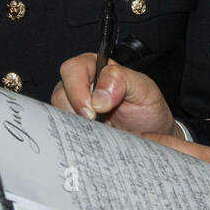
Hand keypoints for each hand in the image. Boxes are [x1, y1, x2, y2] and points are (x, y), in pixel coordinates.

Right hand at [51, 54, 178, 136]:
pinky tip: (92, 143)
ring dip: (76, 128)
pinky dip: (75, 140)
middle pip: (60, 95)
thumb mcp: (143, 88)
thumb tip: (98, 97)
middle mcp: (78, 86)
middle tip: (98, 127)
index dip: (78, 89)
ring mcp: (72, 108)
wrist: (151, 135)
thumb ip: (122, 81)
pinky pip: (63, 134)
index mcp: (94, 67)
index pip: (72, 70)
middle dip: (76, 113)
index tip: (92, 111)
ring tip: (99, 134)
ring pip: (58, 117)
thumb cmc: (147, 108)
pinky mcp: (72, 129)